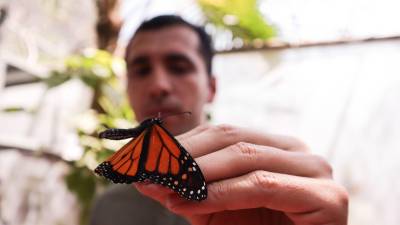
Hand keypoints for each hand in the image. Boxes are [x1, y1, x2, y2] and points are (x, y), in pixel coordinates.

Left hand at [135, 124, 347, 224]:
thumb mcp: (215, 208)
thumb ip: (187, 189)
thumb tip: (146, 176)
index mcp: (275, 146)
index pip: (222, 133)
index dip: (181, 142)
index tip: (144, 155)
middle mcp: (297, 150)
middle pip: (231, 139)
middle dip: (183, 155)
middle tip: (146, 169)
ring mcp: (314, 169)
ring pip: (244, 157)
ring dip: (196, 172)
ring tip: (163, 186)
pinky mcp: (325, 197)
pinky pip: (261, 185)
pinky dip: (222, 192)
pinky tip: (190, 199)